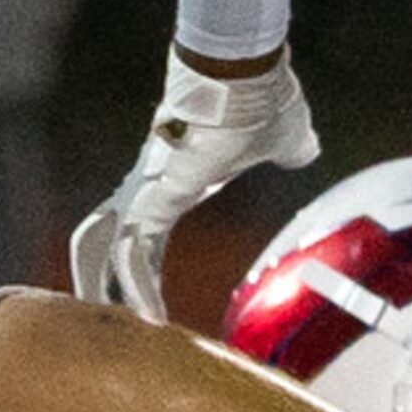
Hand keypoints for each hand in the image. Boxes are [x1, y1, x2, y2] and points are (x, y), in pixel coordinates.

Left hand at [68, 47, 320, 324]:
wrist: (246, 78)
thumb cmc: (260, 101)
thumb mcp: (284, 137)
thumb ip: (289, 150)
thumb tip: (306, 150)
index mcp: (173, 183)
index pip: (147, 236)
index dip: (146, 270)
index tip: (154, 304)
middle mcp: (148, 190)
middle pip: (111, 245)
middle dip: (105, 284)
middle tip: (116, 322)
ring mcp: (142, 194)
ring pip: (112, 256)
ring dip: (115, 294)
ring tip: (125, 333)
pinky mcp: (148, 200)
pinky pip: (131, 256)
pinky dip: (137, 289)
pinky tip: (149, 319)